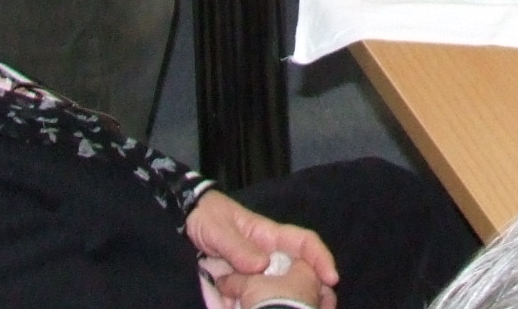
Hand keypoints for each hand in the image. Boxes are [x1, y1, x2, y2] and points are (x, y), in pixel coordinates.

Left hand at [188, 192, 337, 305]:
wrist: (186, 222)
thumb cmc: (207, 218)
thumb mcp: (219, 230)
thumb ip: (237, 247)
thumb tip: (263, 265)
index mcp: (269, 236)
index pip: (304, 242)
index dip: (320, 257)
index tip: (330, 278)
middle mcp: (268, 254)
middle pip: (298, 271)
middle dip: (310, 289)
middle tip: (315, 307)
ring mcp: (255, 271)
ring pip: (278, 289)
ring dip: (284, 303)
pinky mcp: (241, 285)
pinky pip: (253, 299)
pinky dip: (257, 307)